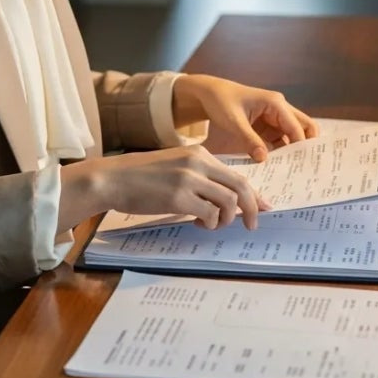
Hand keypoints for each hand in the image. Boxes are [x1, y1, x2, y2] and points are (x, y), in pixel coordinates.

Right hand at [93, 145, 267, 230]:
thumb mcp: (176, 166)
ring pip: (228, 201)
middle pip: (240, 186)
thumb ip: (200, 176)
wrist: (114, 178)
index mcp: (199, 153)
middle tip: (252, 224)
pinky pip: (209, 214)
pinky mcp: (178, 196)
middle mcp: (198, 162)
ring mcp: (189, 179)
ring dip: (225, 219)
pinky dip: (209, 223)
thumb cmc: (142, 176)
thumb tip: (225, 199)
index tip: (264, 206)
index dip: (253, 193)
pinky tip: (197, 223)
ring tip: (211, 223)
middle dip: (251, 207)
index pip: (236, 173)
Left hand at [172, 74, 317, 161]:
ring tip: (291, 171)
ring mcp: (275, 117)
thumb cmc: (222, 102)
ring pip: (293, 135)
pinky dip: (280, 151)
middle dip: (305, 146)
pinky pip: (280, 139)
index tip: (302, 166)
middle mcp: (280, 109)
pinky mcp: (268, 125)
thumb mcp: (234, 121)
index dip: (301, 146)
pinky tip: (277, 166)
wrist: (210, 93)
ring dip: (292, 151)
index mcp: (275, 103)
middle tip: (304, 168)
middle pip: (303, 127)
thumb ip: (249, 140)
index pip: (296, 127)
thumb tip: (263, 159)